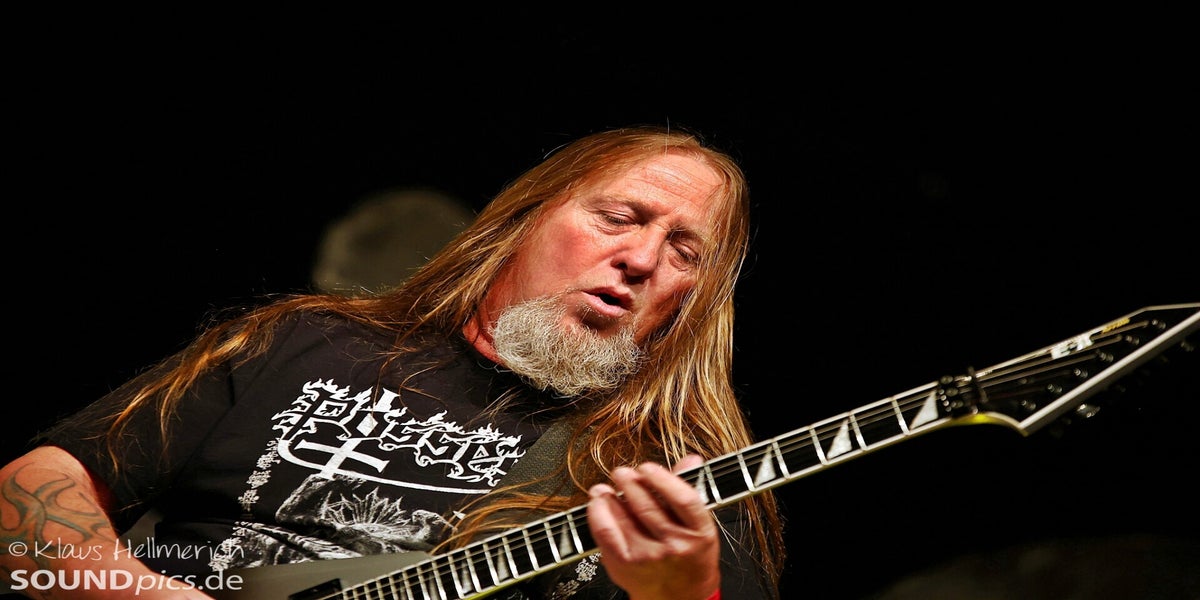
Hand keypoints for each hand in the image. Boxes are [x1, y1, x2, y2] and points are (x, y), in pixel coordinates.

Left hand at [586, 455, 718, 599]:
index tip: (648, 468)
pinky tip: (597, 503)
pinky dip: (597, 512)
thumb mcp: (698, 527)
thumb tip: (689, 459)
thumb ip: (689, 491)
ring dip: (611, 495)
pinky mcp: (625, 564)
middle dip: (630, 483)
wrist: (680, 598)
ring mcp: (649, 556)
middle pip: (648, 505)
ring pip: (624, 516)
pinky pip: (605, 531)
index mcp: (699, 533)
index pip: (682, 499)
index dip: (662, 479)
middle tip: (622, 473)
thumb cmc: (690, 559)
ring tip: (606, 487)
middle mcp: (675, 545)